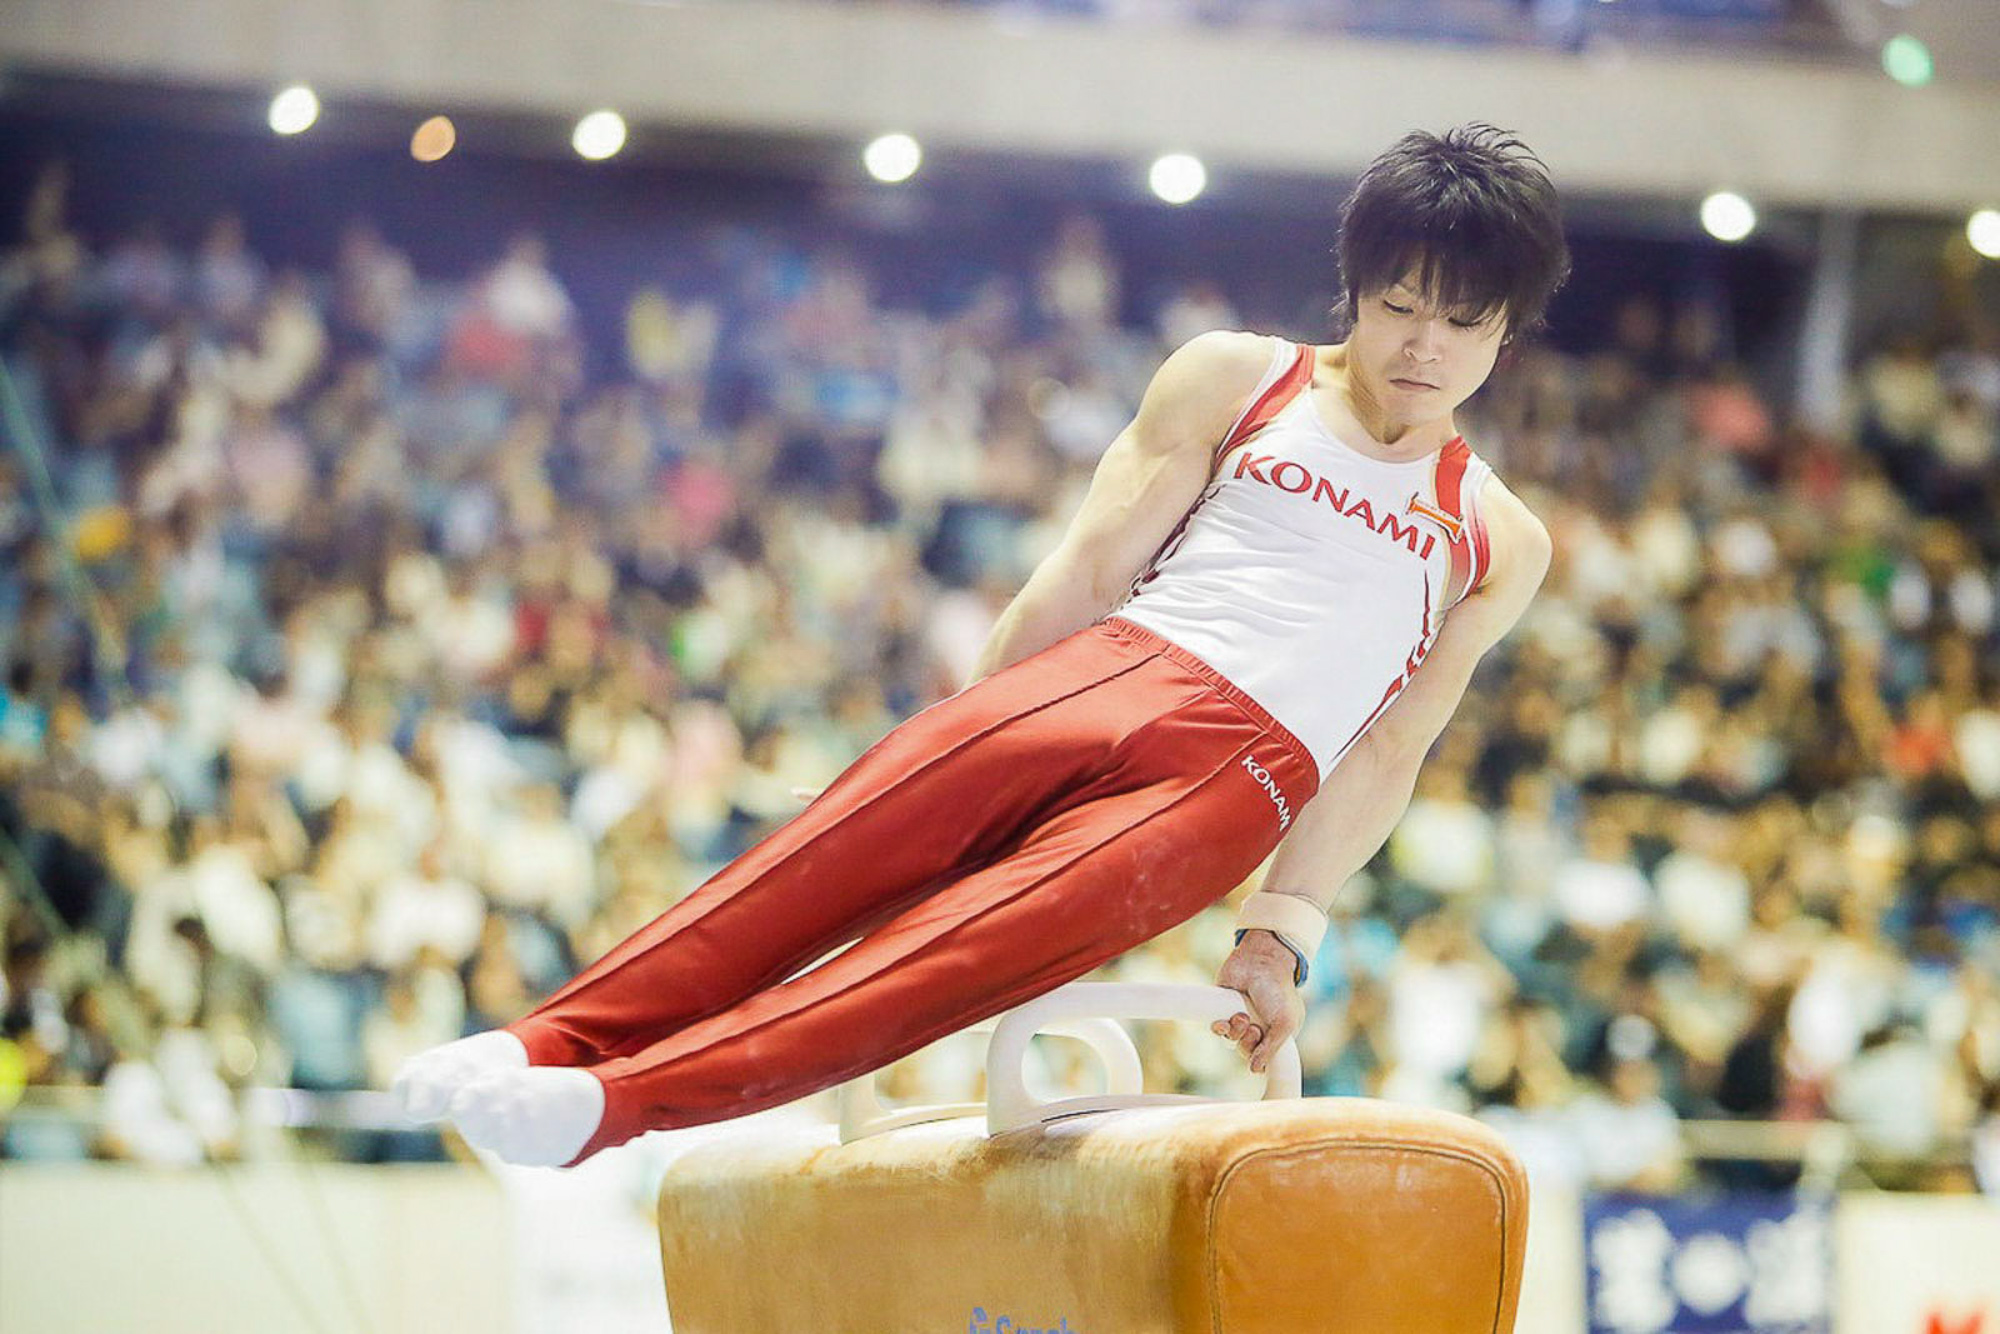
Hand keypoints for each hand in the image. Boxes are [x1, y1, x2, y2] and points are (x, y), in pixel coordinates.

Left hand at [1212, 930, 1305, 1074]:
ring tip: (1241, 1017)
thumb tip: (1256, 1071)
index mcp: (1279, 1033)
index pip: (1269, 1058)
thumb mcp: (1285, 1023)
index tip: (1262, 1056)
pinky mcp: (1224, 1009)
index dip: (1264, 1060)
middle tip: (1253, 1029)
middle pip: (1248, 1052)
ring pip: (1233, 1042)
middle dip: (1249, 1044)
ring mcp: (1242, 1019)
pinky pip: (1218, 1030)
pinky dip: (1219, 1029)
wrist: (1260, 960)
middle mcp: (1260, 1028)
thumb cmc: (1278, 991)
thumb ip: (1272, 1049)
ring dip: (1236, 1033)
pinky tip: (1223, 1022)